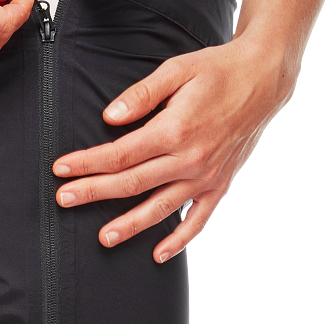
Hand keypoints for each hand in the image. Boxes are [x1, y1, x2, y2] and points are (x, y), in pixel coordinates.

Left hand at [51, 41, 294, 260]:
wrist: (262, 80)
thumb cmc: (217, 71)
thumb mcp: (176, 69)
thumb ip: (141, 95)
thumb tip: (109, 117)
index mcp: (175, 129)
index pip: (120, 153)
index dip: (88, 163)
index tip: (62, 168)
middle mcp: (189, 159)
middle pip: (132, 182)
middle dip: (94, 192)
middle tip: (64, 200)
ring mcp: (205, 176)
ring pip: (160, 208)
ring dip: (130, 225)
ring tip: (103, 238)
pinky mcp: (218, 185)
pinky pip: (198, 220)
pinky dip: (179, 240)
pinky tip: (158, 254)